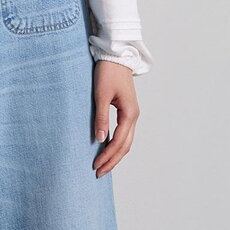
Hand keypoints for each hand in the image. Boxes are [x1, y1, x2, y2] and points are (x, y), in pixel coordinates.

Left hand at [91, 60, 138, 177]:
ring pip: (126, 141)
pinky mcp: (127, 111)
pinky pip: (124, 133)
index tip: (96, 166)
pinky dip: (116, 144)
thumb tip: (100, 140)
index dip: (108, 156)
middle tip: (99, 173)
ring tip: (103, 165)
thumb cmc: (108, 72)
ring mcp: (132, 114)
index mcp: (130, 114)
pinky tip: (107, 149)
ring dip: (115, 155)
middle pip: (125, 146)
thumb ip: (101, 118)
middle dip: (112, 161)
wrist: (116, 56)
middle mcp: (134, 116)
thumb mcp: (101, 95)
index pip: (119, 142)